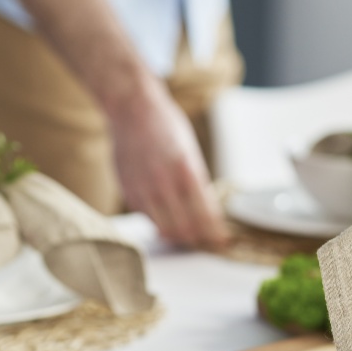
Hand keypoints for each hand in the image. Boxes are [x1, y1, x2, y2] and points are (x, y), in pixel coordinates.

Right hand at [108, 79, 229, 248]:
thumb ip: (198, 183)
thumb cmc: (165, 126)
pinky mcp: (128, 192)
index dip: (216, 233)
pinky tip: (167, 214)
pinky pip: (148, 218)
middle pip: (185, 230)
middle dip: (199, 239)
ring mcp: (143, 190)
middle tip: (207, 240)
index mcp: (185, 171)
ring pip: (164, 229)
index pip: (205, 216)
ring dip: (179, 235)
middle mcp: (163, 184)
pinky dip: (160, 221)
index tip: (223, 241)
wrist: (132, 110)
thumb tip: (208, 212)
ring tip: (189, 233)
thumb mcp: (191, 152)